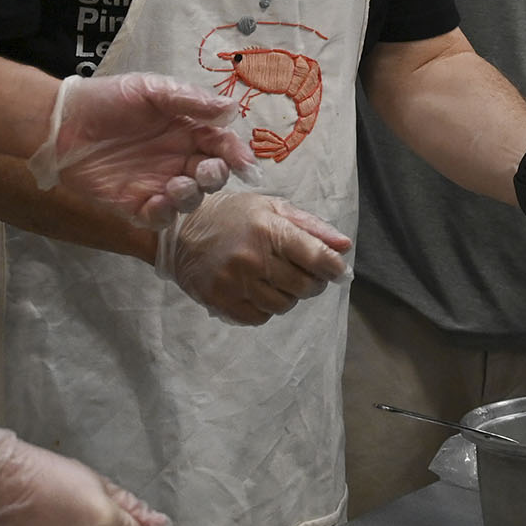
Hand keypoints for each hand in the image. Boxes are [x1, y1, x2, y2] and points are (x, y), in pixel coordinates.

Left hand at [30, 73, 255, 226]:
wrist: (61, 121)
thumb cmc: (107, 100)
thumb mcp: (151, 90)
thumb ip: (190, 101)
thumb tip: (231, 108)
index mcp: (187, 131)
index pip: (221, 145)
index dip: (237, 154)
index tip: (244, 163)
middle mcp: (178, 159)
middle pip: (212, 175)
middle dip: (217, 176)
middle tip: (207, 170)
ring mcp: (158, 183)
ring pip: (191, 199)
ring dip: (192, 194)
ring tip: (178, 183)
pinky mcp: (134, 204)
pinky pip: (158, 217)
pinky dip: (165, 213)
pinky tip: (158, 200)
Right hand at [155, 191, 351, 325]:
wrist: (181, 231)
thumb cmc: (234, 217)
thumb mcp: (273, 209)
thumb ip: (312, 227)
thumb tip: (344, 246)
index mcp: (268, 230)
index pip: (316, 257)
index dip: (333, 268)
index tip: (337, 270)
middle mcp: (251, 258)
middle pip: (304, 286)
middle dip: (313, 283)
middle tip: (307, 274)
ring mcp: (234, 282)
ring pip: (283, 305)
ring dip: (289, 296)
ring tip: (278, 280)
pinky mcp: (220, 301)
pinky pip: (259, 317)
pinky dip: (266, 308)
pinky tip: (258, 290)